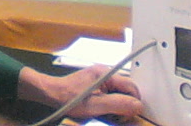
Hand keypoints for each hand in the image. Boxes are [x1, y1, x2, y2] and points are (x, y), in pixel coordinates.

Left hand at [18, 64, 142, 119]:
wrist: (52, 93)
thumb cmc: (69, 98)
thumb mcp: (96, 105)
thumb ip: (118, 104)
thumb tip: (138, 105)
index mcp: (106, 74)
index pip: (132, 86)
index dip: (134, 102)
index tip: (128, 115)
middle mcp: (104, 73)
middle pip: (126, 90)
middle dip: (125, 104)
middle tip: (116, 116)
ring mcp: (99, 78)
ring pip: (118, 93)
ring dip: (116, 105)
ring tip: (106, 114)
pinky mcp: (94, 84)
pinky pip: (109, 94)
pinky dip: (108, 104)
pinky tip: (101, 110)